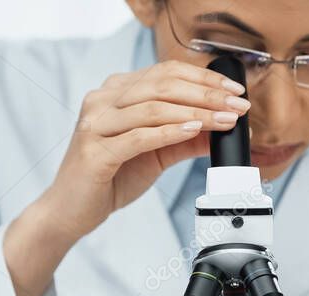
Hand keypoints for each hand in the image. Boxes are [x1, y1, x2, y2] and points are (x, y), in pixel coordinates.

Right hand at [37, 60, 250, 240]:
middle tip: (238, 104)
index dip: (204, 78)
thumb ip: (185, 139)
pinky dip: (171, 132)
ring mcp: (95, 124)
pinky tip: (195, 131)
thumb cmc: (109, 179)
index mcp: (115, 93)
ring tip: (225, 119)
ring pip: (154, 107)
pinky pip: (139, 136)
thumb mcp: (155, 155)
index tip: (234, 90)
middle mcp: (102, 100)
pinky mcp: (94, 150)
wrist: (69, 211)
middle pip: (162, 85)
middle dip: (207, 94)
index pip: (165, 72)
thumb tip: (223, 129)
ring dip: (196, 113)